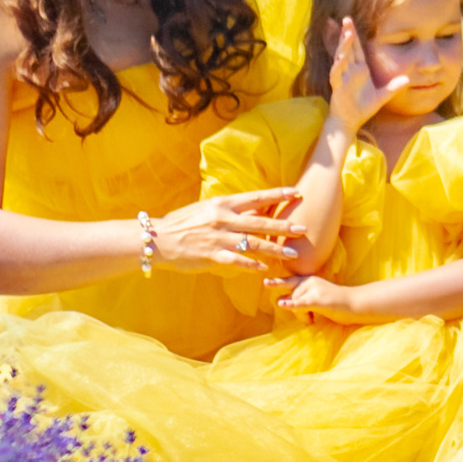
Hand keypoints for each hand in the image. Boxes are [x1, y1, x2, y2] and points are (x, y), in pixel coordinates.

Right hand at [152, 189, 302, 277]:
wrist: (158, 238)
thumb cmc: (184, 222)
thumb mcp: (208, 209)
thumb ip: (231, 211)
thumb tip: (254, 210)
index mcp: (223, 204)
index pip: (256, 197)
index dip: (277, 195)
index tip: (296, 192)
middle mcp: (223, 219)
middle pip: (260, 222)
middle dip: (284, 226)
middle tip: (304, 229)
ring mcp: (218, 238)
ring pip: (253, 244)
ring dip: (275, 249)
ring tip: (292, 253)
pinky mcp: (212, 255)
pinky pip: (237, 261)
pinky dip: (251, 265)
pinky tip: (264, 269)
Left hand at [280, 274, 370, 323]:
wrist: (356, 303)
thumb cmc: (337, 303)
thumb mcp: (316, 296)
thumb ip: (300, 296)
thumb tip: (281, 301)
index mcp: (309, 279)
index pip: (289, 281)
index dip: (277, 282)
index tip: (266, 282)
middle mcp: (310, 281)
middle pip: (291, 294)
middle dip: (292, 306)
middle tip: (276, 291)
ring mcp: (314, 289)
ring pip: (295, 302)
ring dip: (301, 315)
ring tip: (312, 320)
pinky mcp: (319, 299)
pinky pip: (301, 303)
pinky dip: (292, 304)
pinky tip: (284, 305)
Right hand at [326, 17, 408, 132]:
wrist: (350, 122)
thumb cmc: (363, 107)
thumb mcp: (382, 96)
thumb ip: (393, 87)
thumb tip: (407, 79)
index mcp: (359, 69)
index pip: (357, 48)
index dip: (355, 35)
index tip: (352, 21)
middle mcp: (350, 70)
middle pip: (347, 48)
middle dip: (347, 34)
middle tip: (346, 19)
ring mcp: (342, 78)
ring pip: (341, 58)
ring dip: (343, 46)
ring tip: (346, 34)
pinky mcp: (337, 87)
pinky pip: (336, 76)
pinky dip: (337, 68)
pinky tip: (339, 59)